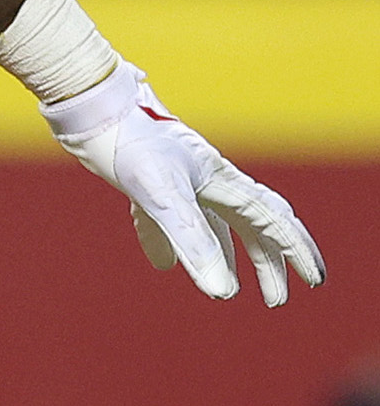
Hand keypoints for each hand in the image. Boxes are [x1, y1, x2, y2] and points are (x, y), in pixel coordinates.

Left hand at [44, 60, 323, 304]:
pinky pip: (169, 215)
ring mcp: (179, 177)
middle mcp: (208, 179)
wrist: (91, 105)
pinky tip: (161, 261)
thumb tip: (222, 293)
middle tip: (275, 300)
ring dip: (227, 256)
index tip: (314, 281)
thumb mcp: (163, 195)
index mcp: (224, 182)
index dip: (296, 251)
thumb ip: (192, 241)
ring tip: (230, 290)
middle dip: (268, 263)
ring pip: (215, 223)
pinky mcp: (149, 177)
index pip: (273, 221)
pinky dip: (172, 240)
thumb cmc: (132, 143)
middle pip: (251, 226)